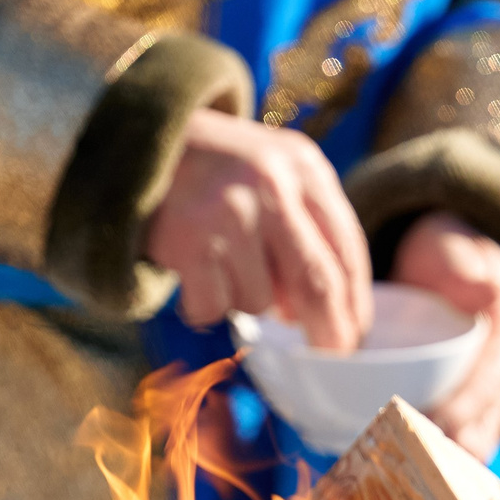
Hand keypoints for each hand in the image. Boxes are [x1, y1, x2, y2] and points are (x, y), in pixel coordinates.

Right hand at [144, 109, 372, 350]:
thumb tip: (317, 315)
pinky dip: (206, 305)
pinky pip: (214, 307)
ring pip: (259, 301)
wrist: (144, 141)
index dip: (355, 302)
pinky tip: (195, 272)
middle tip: (329, 358)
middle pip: (316, 283)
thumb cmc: (222, 172)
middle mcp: (271, 185)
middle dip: (328, 332)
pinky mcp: (189, 241)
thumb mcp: (277, 176)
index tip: (355, 335)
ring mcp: (229, 212)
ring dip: (245, 300)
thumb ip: (307, 232)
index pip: (346, 248)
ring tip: (223, 263)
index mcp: (304, 168)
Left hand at [391, 211, 499, 459]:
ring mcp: (491, 397)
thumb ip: (459, 264)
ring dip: (443, 465)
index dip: (459, 407)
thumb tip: (484, 288)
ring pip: (475, 444)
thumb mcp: (450, 246)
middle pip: (483, 423)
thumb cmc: (444, 256)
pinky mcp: (471, 413)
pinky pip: (459, 448)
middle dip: (447, 447)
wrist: (449, 268)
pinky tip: (405, 480)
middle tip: (406, 464)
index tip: (424, 423)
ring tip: (404, 480)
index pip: (488, 381)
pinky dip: (436, 466)